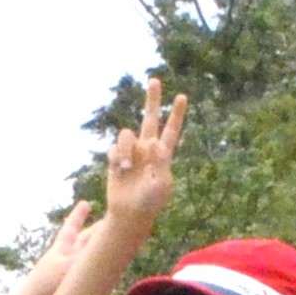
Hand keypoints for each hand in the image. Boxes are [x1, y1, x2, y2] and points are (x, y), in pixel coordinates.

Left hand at [2, 202, 101, 294]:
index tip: (85, 204)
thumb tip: (113, 245)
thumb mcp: (72, 267)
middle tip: (106, 225)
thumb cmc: (46, 287)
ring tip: (106, 252)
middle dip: (94, 233)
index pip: (72, 227)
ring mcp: (62, 276)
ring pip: (83, 260)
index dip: (79, 216)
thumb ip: (92, 256)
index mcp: (61, 250)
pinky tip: (101, 280)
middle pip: (82, 242)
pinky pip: (83, 279)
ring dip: (96, 255)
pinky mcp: (63, 292)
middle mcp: (62, 260)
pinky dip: (94, 276)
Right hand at [101, 77, 186, 235]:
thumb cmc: (149, 202)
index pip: (171, 131)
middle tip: (154, 80)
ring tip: (127, 167)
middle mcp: (147, 149)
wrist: (129, 214)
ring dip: (126, 149)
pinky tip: (120, 169)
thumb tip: (153, 141)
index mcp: (163, 155)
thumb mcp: (161, 184)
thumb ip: (160, 162)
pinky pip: (114, 149)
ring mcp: (132, 153)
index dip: (176, 114)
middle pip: (150, 119)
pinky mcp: (117, 159)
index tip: (181, 97)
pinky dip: (117, 157)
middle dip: (152, 100)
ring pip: (126, 135)